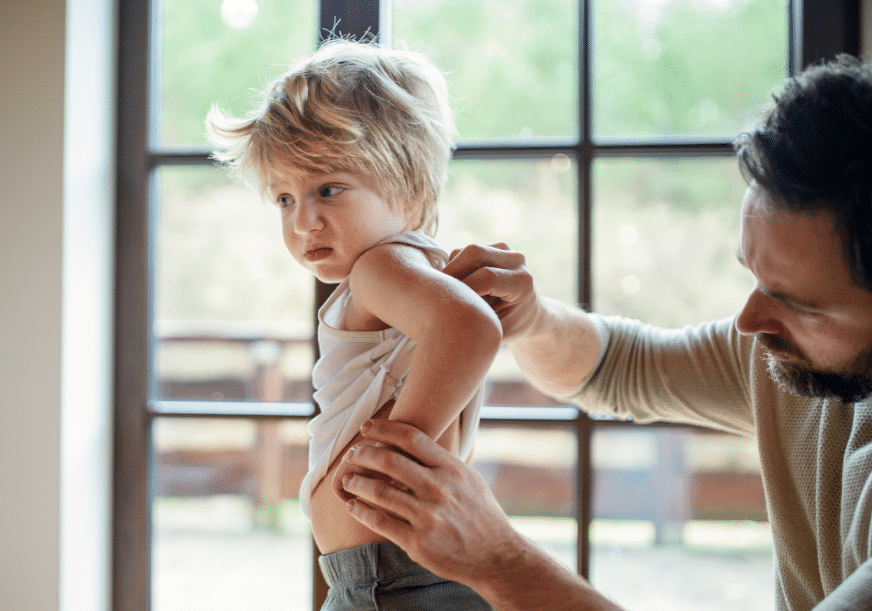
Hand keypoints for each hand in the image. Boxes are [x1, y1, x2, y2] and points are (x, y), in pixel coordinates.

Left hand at [339, 419, 526, 586]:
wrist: (497, 556)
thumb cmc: (481, 515)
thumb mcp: (468, 479)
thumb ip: (442, 462)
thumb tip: (414, 443)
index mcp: (451, 469)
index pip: (412, 438)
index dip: (384, 429)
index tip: (366, 428)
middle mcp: (438, 489)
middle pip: (390, 461)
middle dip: (363, 454)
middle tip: (351, 455)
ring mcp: (427, 516)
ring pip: (380, 491)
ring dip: (357, 483)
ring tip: (347, 480)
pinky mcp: (417, 542)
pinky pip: (380, 521)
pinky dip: (361, 511)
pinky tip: (353, 506)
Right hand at [442, 243, 539, 341]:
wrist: (527, 315)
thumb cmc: (510, 328)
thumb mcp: (497, 332)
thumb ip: (477, 322)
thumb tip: (448, 314)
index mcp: (522, 283)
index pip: (486, 277)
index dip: (462, 289)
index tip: (447, 306)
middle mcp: (516, 260)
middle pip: (474, 253)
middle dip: (451, 272)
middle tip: (436, 294)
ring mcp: (505, 250)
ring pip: (465, 251)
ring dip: (450, 271)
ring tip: (449, 294)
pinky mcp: (492, 247)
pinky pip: (463, 252)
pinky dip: (453, 268)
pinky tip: (457, 287)